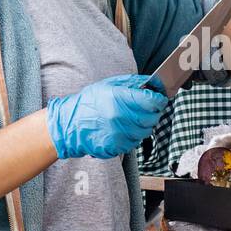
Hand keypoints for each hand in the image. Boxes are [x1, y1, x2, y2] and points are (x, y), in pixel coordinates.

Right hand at [46, 74, 167, 160]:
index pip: (152, 101)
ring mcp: (118, 134)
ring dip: (144, 124)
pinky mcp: (116, 147)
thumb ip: (134, 83)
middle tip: (147, 107)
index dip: (159, 99)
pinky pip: (135, 141)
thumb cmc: (89, 103)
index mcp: (118, 99)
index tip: (159, 98)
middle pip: (152, 117)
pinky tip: (123, 128)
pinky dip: (134, 135)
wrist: (70, 124)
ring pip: (146, 131)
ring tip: (131, 118)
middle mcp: (119, 118)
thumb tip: (155, 84)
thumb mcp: (110, 84)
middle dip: (154, 112)